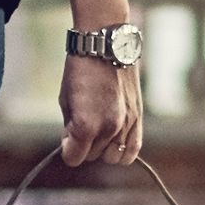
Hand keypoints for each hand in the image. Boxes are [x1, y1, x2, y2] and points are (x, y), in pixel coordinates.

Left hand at [57, 50, 144, 168]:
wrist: (106, 45)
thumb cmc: (81, 71)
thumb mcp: (65, 99)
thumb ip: (70, 127)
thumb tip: (73, 145)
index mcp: (86, 126)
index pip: (74, 158)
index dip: (68, 150)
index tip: (68, 139)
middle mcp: (108, 129)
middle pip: (92, 156)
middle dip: (85, 145)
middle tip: (82, 125)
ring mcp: (126, 125)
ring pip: (112, 156)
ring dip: (103, 147)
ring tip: (99, 130)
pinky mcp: (139, 118)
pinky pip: (132, 150)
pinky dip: (122, 150)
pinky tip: (114, 139)